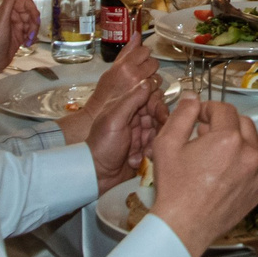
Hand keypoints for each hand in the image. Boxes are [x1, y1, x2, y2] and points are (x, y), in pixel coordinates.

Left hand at [0, 0, 37, 89]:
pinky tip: (26, 44)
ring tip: (28, 41)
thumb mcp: (2, 19)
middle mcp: (12, 18)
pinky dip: (31, 39)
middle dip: (34, 24)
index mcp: (8, 10)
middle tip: (31, 33)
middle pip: (31, 15)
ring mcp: (16, 28)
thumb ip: (9, 1)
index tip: (35, 19)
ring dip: (33, 33)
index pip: (26, 4)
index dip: (33, 10)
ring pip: (32, 25)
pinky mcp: (19, 38)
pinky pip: (30, 34)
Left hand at [75, 60, 162, 189]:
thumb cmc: (102, 145)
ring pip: (159, 131)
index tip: (161, 116)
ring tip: (145, 153)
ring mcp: (140, 134)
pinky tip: (138, 160)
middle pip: (158, 115)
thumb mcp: (114, 119)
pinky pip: (156, 146)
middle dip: (159, 127)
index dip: (158, 106)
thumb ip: (131, 99)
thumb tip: (148, 81)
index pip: (150, 98)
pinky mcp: (143, 149)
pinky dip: (150, 153)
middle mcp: (135, 118)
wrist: (97, 174)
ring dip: (153, 143)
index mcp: (126, 107)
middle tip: (153, 139)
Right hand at [146, 96, 257, 256]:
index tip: (199, 117)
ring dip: (241, 138)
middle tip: (206, 132)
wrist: (184, 226)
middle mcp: (248, 153)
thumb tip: (193, 98)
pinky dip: (250, 158)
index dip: (208, 108)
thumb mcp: (167, 144)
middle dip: (225, 122)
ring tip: (221, 147)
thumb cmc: (174, 188)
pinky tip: (232, 165)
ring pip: (257, 141)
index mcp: (227, 139)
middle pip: (243, 122)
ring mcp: (257, 173)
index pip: (224, 109)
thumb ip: (182, 115)